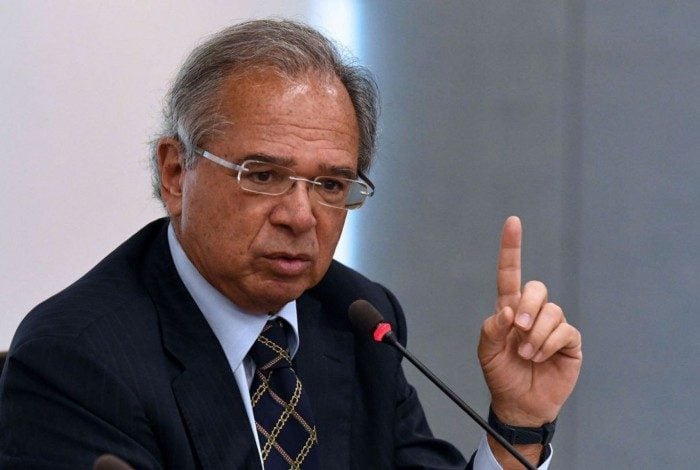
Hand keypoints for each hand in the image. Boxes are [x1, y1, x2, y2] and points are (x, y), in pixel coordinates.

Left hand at [478, 216, 581, 426]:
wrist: (520, 404)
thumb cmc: (502, 375)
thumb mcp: (486, 353)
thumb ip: (492, 329)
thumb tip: (509, 310)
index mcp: (510, 310)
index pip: (510, 273)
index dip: (512, 248)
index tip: (513, 222)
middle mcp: (533, 312)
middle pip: (536, 287)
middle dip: (528, 305)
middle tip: (518, 328)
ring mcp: (552, 326)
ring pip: (551, 311)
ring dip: (535, 335)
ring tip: (526, 354)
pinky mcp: (569, 342)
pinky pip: (564, 331)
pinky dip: (548, 344)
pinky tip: (540, 357)